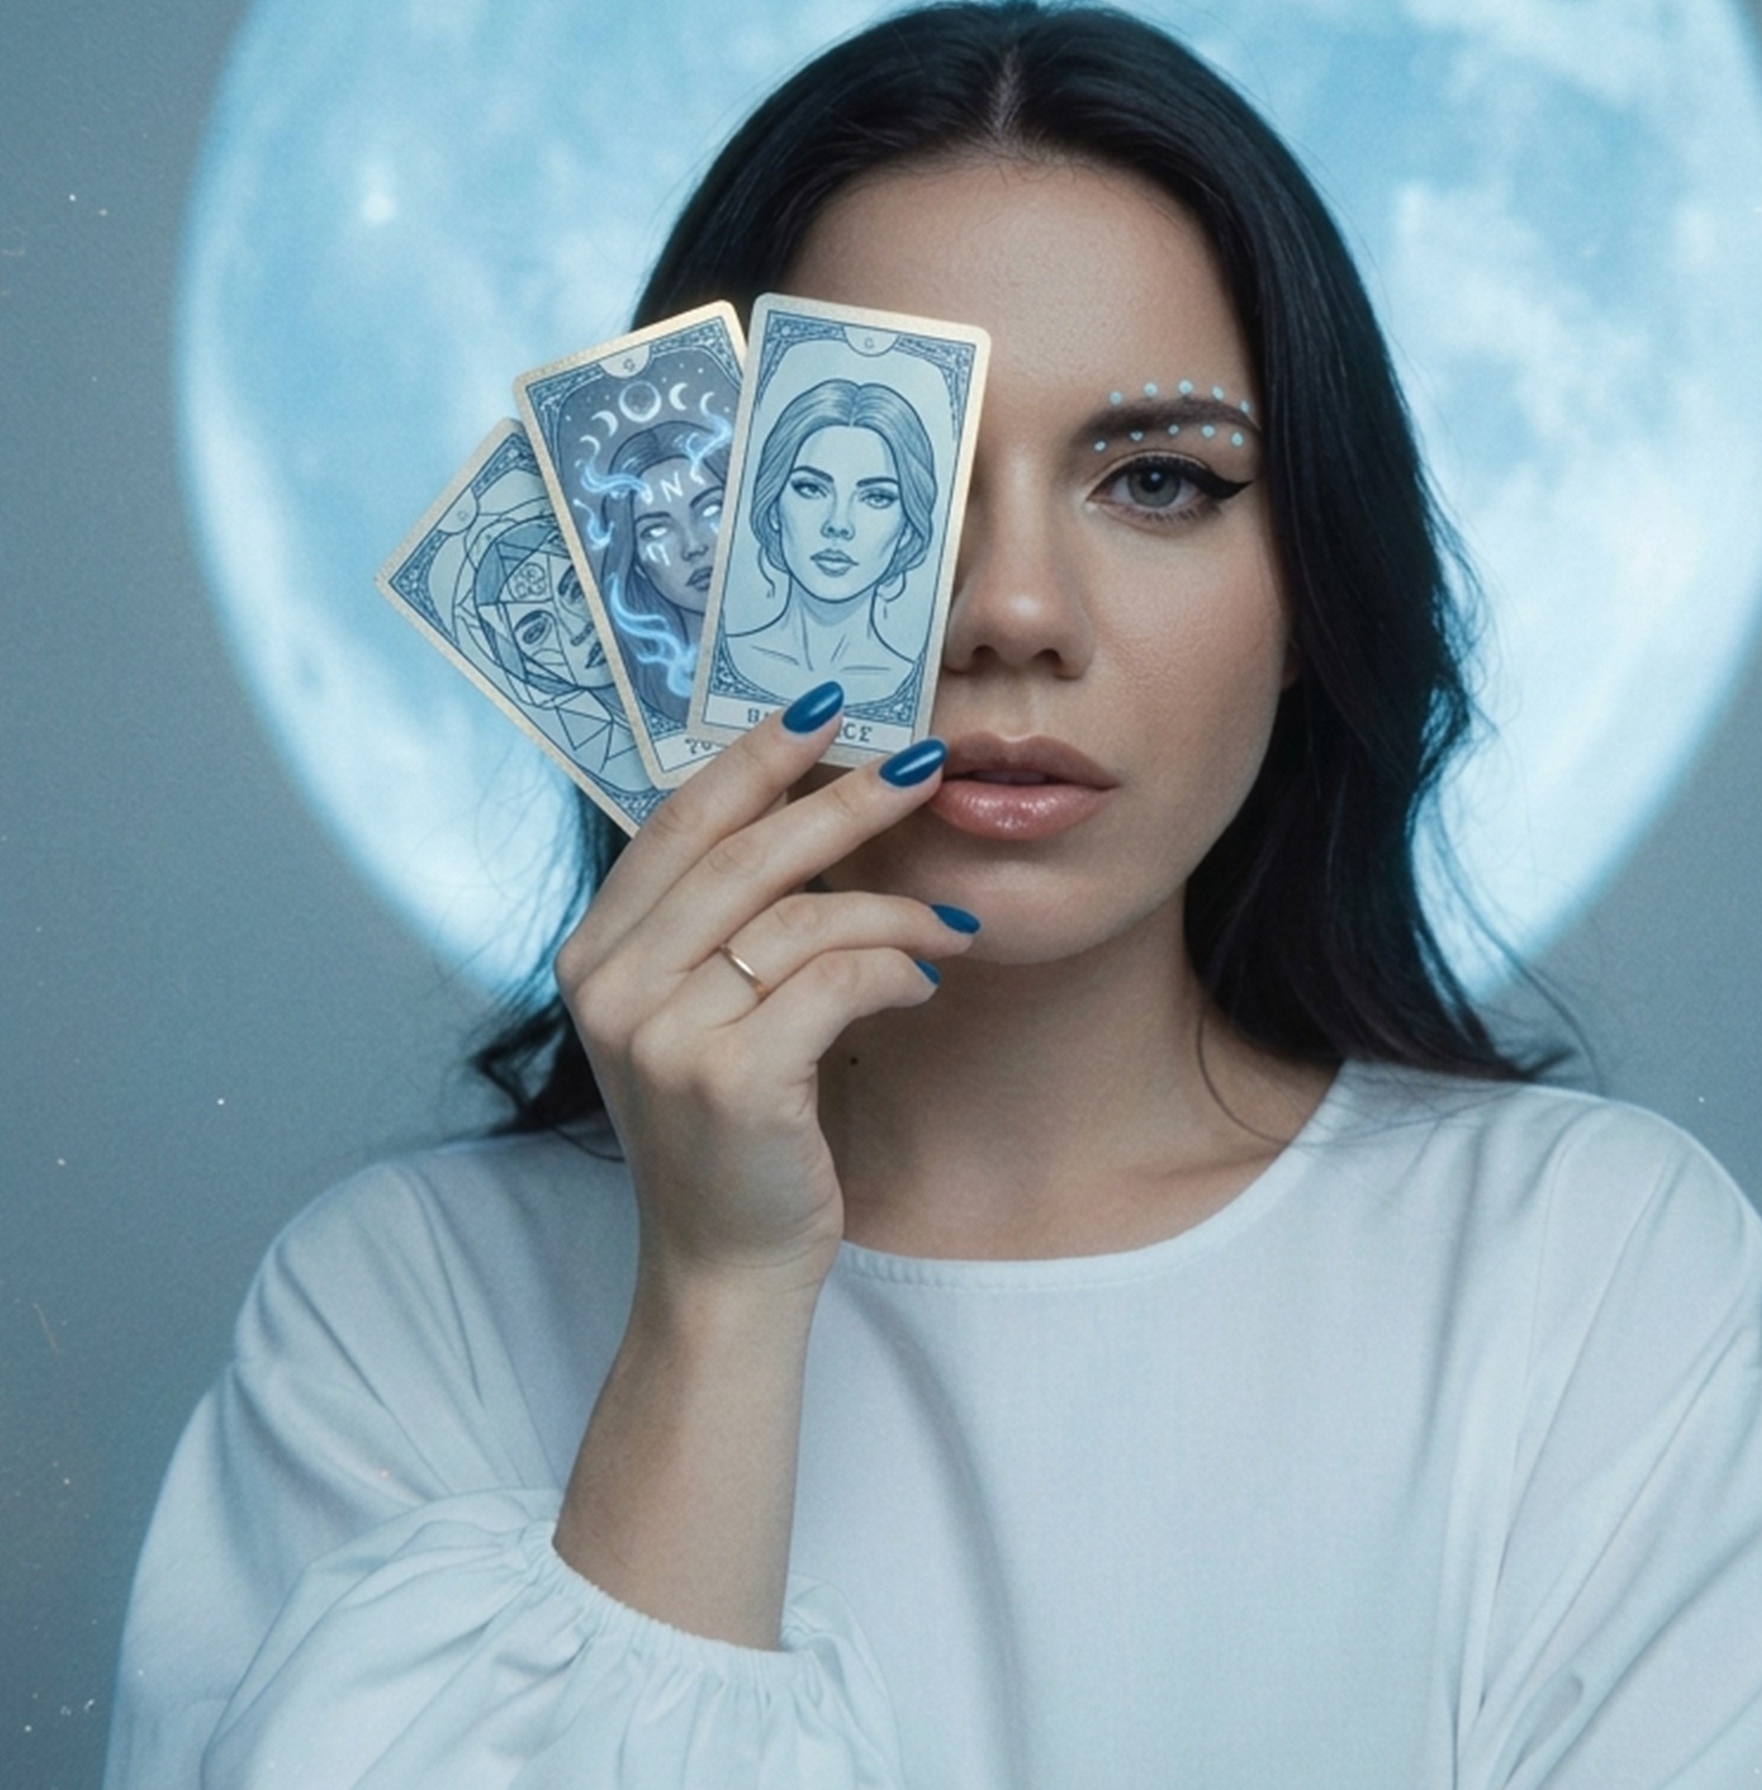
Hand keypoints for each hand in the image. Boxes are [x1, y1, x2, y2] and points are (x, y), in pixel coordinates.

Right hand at [554, 686, 973, 1306]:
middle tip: (920, 766)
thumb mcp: (694, 1013)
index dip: (753, 759)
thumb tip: (810, 805)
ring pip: (804, 916)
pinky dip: (896, 968)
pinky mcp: (731, 1079)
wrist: (721, 1267)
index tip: (823, 709)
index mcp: (595, 953)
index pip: (677, 824)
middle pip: (747, 854)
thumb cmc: (727, 1131)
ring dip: (896, 908)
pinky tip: (925, 981)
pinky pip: (838, 980)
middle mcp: (610, 985)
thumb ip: (716, 922)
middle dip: (846, 801)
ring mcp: (662, 1033)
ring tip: (950, 923)